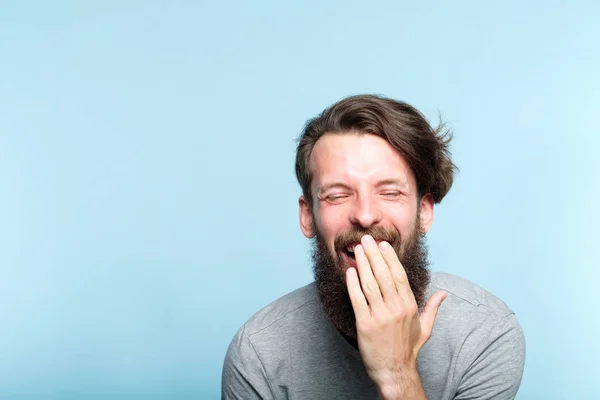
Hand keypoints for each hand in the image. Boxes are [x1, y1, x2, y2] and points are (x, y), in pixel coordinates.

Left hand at [345, 234, 446, 398]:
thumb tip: (443, 293)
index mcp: (410, 306)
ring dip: (363, 264)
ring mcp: (380, 316)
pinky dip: (353, 284)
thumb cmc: (408, 349)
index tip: (383, 244)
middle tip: (366, 239)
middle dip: (374, 255)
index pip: (399, 276)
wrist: (394, 371)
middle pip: (384, 275)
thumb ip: (432, 308)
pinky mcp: (365, 324)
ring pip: (370, 284)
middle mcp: (396, 308)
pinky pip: (358, 299)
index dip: (390, 258)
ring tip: (357, 250)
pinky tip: (350, 272)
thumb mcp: (425, 328)